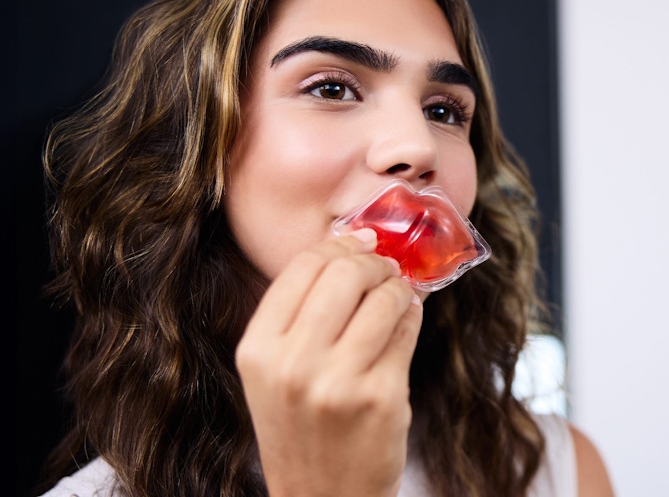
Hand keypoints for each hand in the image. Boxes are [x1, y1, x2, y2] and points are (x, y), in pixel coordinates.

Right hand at [236, 229, 422, 496]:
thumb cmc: (300, 429)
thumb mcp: (274, 371)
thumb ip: (300, 313)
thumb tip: (353, 246)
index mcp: (258, 349)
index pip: (302, 267)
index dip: (337, 244)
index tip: (359, 240)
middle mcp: (293, 364)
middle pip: (345, 273)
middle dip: (373, 261)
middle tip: (384, 268)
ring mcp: (339, 382)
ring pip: (383, 298)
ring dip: (397, 288)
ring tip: (397, 295)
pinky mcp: (382, 398)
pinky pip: (406, 331)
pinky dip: (410, 317)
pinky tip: (405, 321)